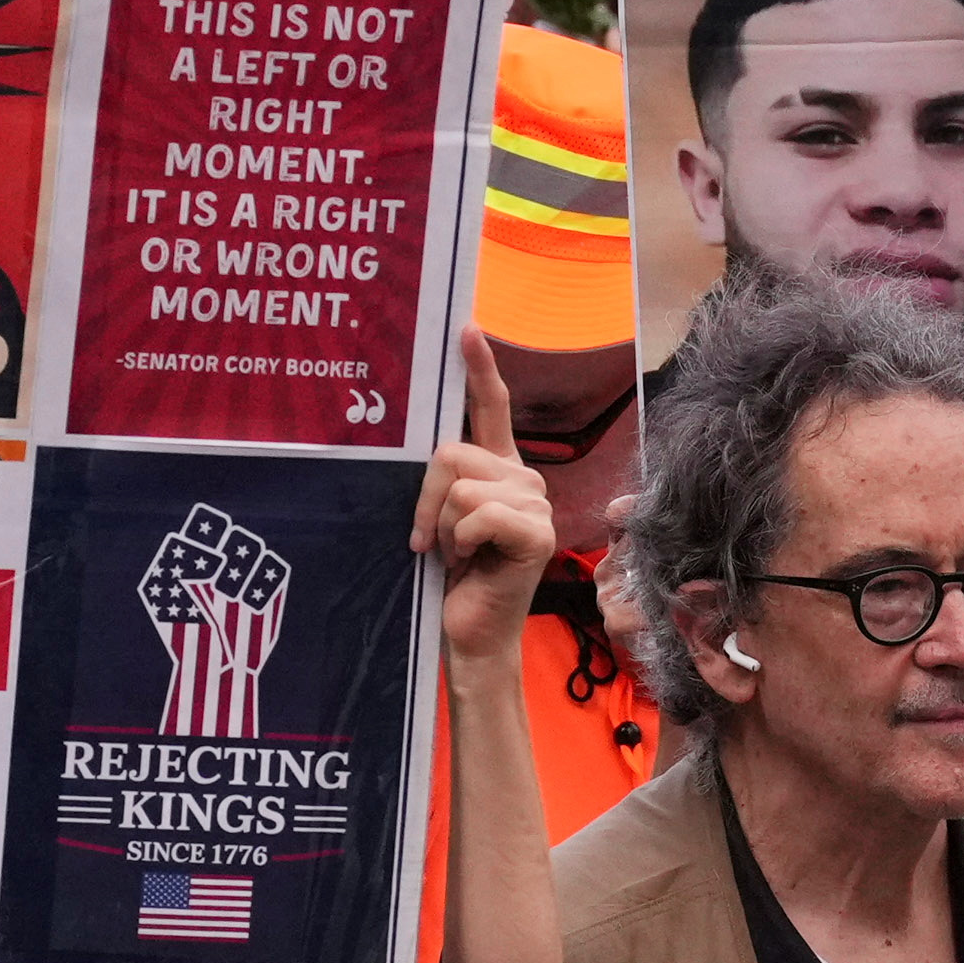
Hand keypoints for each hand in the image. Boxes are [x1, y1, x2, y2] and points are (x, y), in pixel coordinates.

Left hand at [425, 361, 554, 662]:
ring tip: (458, 554)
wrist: (470, 633)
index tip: (467, 328)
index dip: (480, 367)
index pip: (492, 407)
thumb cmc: (451, 578)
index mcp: (498, 468)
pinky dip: (462, 540)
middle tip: (433, 539)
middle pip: (452, 451)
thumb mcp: (437, 518)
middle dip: (426, 498)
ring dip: (443, 525)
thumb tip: (426, 448)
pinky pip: (479, 513)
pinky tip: (473, 562)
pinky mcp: (537, 533)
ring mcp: (534, 504)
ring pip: (461, 484)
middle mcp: (522, 478)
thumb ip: (440, 479)